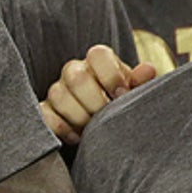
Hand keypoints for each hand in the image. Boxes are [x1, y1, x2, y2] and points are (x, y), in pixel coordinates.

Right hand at [40, 44, 157, 144]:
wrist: (105, 119)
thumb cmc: (122, 101)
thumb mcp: (134, 90)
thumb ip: (140, 82)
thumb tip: (147, 70)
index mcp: (98, 62)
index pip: (97, 55)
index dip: (111, 75)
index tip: (122, 95)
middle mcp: (74, 71)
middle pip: (76, 77)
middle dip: (94, 101)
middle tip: (107, 116)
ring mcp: (58, 90)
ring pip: (58, 95)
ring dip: (79, 116)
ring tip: (93, 129)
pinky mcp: (45, 109)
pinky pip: (44, 114)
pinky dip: (60, 127)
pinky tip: (77, 137)